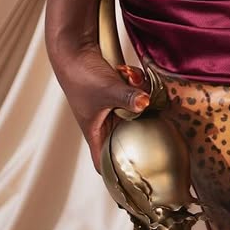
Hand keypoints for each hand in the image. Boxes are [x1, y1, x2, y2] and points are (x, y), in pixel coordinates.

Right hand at [52, 46, 150, 171]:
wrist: (74, 48)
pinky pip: (133, 97)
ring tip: (136, 87)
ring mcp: (110, 107)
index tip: (135, 181)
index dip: (116, 174)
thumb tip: (145, 103)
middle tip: (155, 129)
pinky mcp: (116, 92)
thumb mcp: (107, 88)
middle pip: (125, 138)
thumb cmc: (82, 75)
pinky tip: (135, 75)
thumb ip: (127, 97)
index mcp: (94, 132)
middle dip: (140, 132)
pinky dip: (137, 87)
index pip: (104, 163)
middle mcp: (102, 123)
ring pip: (132, 115)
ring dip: (139, 102)